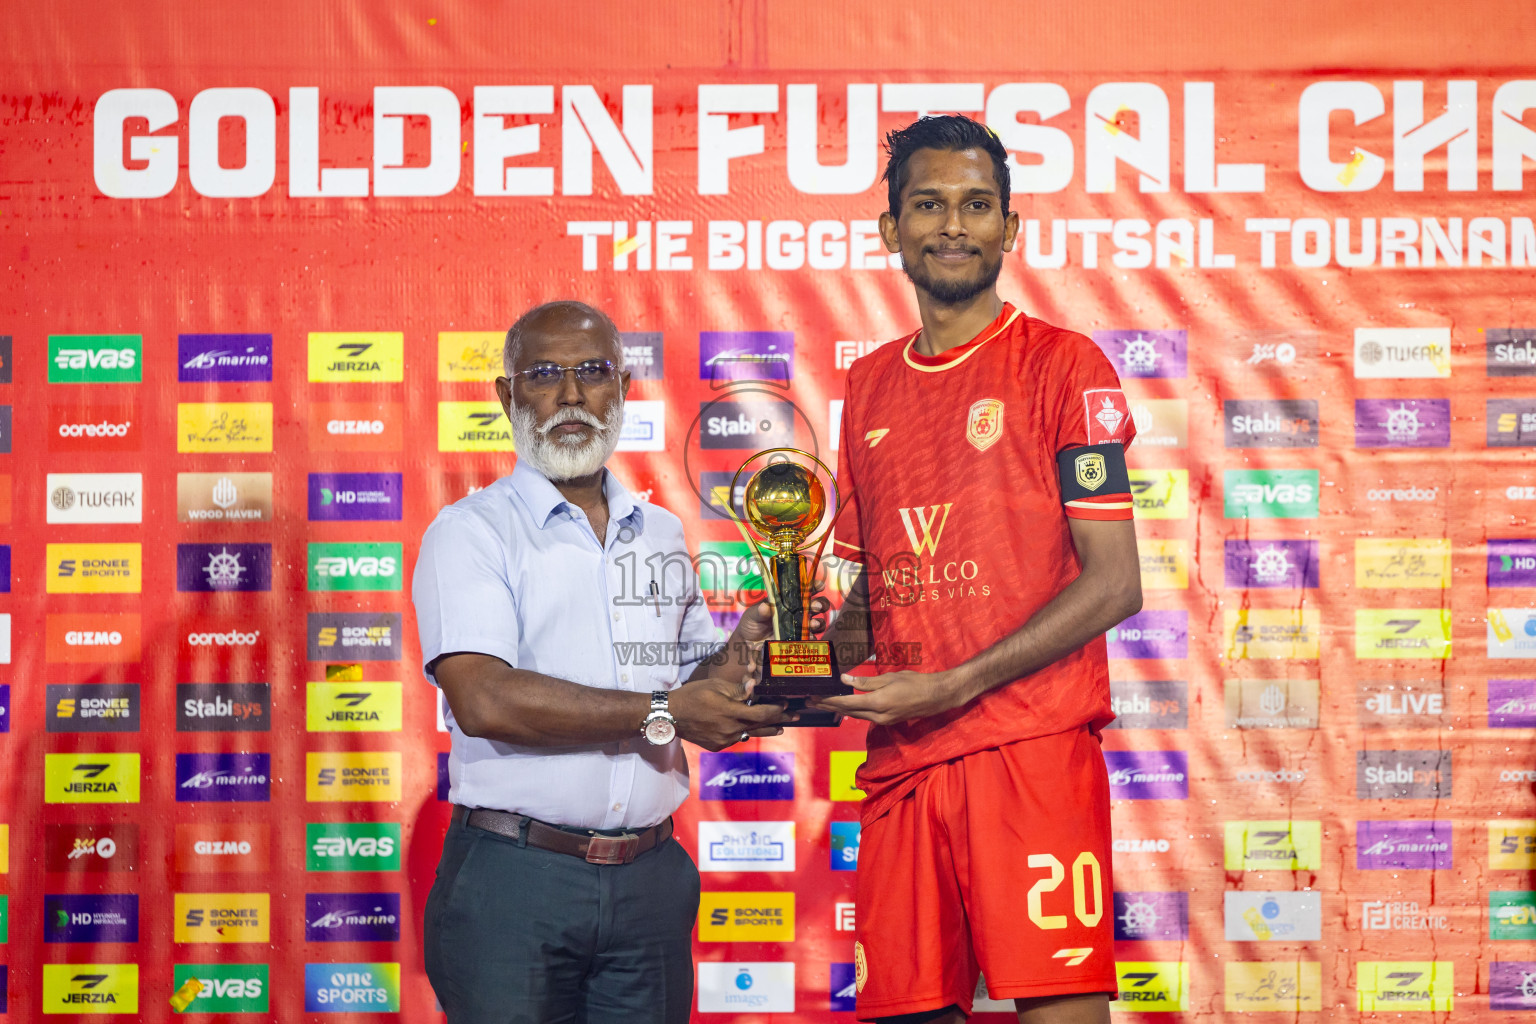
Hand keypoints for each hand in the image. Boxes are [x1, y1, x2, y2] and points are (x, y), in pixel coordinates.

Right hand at [668, 676, 793, 750]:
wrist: (670, 716)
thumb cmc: (693, 695)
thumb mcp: (716, 687)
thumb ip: (737, 689)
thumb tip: (755, 685)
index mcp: (731, 713)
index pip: (762, 713)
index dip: (776, 709)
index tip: (786, 704)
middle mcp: (730, 730)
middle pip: (761, 726)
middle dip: (779, 721)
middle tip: (795, 718)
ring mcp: (724, 740)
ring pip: (750, 734)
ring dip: (766, 730)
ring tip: (780, 728)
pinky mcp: (717, 746)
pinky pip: (736, 738)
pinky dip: (744, 732)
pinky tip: (749, 728)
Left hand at [731, 595, 830, 643]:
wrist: (748, 646)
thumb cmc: (751, 624)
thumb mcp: (752, 615)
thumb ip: (759, 611)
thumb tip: (766, 607)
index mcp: (787, 601)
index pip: (803, 590)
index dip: (813, 586)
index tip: (818, 585)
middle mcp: (797, 612)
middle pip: (817, 605)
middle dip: (820, 604)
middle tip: (815, 606)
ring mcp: (800, 627)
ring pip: (818, 622)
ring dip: (818, 622)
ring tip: (812, 624)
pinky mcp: (799, 642)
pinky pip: (811, 640)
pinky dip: (812, 638)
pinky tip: (809, 638)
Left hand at [808, 670, 974, 725]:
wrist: (936, 697)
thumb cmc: (915, 683)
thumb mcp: (889, 678)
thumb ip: (866, 682)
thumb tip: (845, 680)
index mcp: (878, 703)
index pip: (847, 703)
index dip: (829, 701)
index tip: (815, 697)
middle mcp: (879, 716)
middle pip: (849, 712)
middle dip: (830, 706)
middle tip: (812, 700)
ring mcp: (884, 721)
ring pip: (857, 715)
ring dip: (840, 709)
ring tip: (825, 703)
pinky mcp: (888, 721)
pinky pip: (866, 716)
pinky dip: (854, 710)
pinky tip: (847, 705)